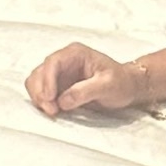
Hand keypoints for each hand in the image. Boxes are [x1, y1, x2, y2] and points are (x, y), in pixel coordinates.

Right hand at [26, 43, 149, 119]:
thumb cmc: (121, 82)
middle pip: (40, 72)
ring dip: (39, 98)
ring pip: (37, 82)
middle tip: (51, 110)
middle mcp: (64, 60)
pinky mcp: (59, 86)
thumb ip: (85, 91)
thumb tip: (63, 101)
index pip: (53, 63)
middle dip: (41, 92)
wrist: (128, 88)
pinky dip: (43, 102)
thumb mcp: (108, 85)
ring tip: (52, 112)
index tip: (50, 98)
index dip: (47, 80)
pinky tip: (53, 110)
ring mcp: (60, 74)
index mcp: (75, 53)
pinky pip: (42, 92)